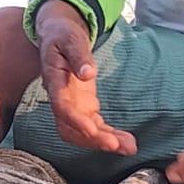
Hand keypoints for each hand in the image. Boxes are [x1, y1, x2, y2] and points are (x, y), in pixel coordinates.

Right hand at [34, 0, 136, 155]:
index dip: (75, 121)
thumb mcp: (70, 38)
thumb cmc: (63, 35)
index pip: (61, 107)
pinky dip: (109, 135)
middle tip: (117, 146)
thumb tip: (88, 73)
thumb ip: (78, 55)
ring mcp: (72, 105)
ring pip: (83, 132)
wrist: (58, 36)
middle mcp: (61, 99)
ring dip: (104, 142)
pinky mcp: (83, 107)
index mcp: (54, 81)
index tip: (92, 130)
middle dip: (93, 140)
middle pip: (71, 128)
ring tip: (129, 148)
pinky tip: (126, 142)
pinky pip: (95, 126)